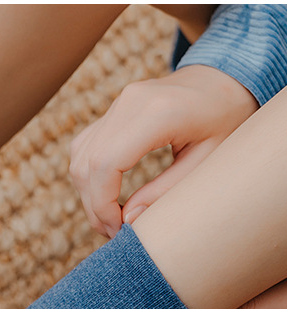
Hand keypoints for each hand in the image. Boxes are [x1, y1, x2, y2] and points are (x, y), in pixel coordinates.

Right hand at [69, 64, 257, 237]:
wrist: (228, 77)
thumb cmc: (226, 120)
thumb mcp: (206, 161)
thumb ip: (165, 190)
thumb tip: (127, 220)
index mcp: (158, 113)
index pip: (106, 164)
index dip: (102, 203)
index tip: (116, 228)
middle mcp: (130, 103)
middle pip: (87, 163)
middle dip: (93, 205)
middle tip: (111, 231)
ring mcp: (118, 103)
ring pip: (80, 157)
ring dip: (87, 193)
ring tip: (109, 217)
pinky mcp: (113, 109)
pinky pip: (85, 147)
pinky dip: (89, 176)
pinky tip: (105, 194)